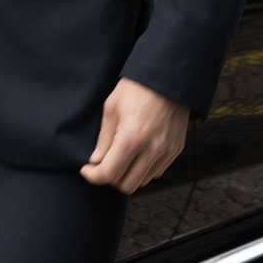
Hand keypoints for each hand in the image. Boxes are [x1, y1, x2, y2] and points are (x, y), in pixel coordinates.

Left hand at [80, 78, 188, 192]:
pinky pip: (157, 172)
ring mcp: (167, 151)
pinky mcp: (176, 150)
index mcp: (132, 138)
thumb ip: (104, 139)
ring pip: (142, 181)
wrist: (167, 78)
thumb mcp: (112, 107)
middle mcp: (152, 149)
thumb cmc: (136, 88)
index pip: (109, 174)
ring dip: (128, 175)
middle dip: (110, 178)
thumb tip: (97, 161)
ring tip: (120, 158)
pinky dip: (144, 170)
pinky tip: (137, 154)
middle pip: (126, 185)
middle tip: (103, 164)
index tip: (86, 170)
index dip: (93, 176)